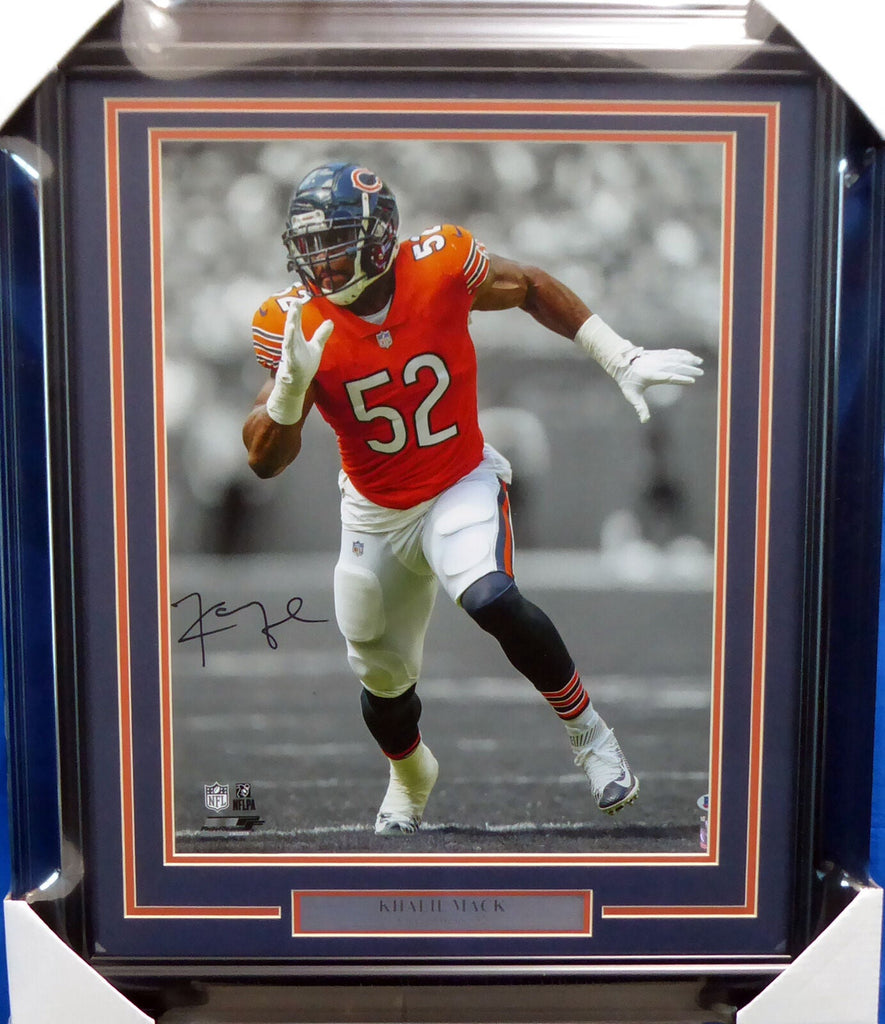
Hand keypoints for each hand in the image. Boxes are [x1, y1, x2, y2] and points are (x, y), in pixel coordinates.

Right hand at [265, 302, 333, 423]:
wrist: (294, 385)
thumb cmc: (304, 365)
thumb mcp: (315, 348)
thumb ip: (321, 335)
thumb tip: (330, 321)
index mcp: (296, 339)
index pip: (296, 322)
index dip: (297, 311)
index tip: (298, 297)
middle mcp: (291, 345)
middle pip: (292, 328)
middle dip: (293, 317)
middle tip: (295, 302)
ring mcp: (290, 356)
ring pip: (289, 343)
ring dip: (290, 334)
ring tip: (292, 324)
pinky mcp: (291, 367)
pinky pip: (290, 359)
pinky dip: (290, 354)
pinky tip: (290, 348)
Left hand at [613, 347, 703, 422]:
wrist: (621, 362)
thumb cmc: (627, 381)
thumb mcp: (631, 395)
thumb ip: (640, 408)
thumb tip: (644, 420)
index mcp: (651, 376)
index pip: (668, 377)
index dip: (680, 378)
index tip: (691, 381)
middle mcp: (655, 365)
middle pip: (675, 365)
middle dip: (689, 368)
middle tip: (700, 372)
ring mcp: (657, 358)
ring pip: (675, 357)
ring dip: (688, 359)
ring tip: (700, 362)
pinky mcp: (658, 353)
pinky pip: (673, 352)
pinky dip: (683, 353)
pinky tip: (691, 355)